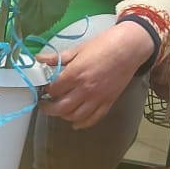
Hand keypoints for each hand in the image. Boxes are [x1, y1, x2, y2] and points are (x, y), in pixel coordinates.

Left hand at [35, 22, 154, 129]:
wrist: (130, 47)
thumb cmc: (104, 44)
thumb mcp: (78, 48)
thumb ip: (58, 58)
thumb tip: (39, 59)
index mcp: (75, 74)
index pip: (53, 89)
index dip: (46, 89)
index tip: (44, 87)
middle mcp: (84, 89)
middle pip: (60, 108)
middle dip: (49, 108)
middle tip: (45, 104)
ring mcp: (97, 98)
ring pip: (75, 116)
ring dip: (63, 116)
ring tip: (59, 110)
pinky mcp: (108, 102)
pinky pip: (93, 119)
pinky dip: (82, 123)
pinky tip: (75, 122)